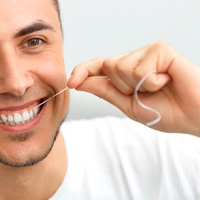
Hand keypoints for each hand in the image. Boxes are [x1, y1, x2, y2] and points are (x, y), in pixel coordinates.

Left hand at [68, 42, 199, 135]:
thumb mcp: (128, 105)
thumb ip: (105, 91)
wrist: (195, 116)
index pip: (99, 67)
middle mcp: (134, 59)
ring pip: (120, 67)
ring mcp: (147, 52)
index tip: (71, 82)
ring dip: (137, 86)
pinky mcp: (160, 49)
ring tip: (159, 87)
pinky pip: (139, 68)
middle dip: (122, 87)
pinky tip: (166, 81)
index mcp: (126, 73)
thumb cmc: (166, 111)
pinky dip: (152, 82)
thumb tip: (79, 82)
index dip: (83, 72)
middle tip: (146, 93)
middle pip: (107, 66)